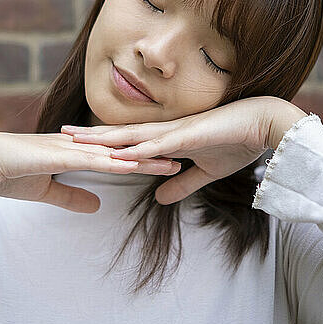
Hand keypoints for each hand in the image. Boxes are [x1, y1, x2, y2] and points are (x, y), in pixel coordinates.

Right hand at [0, 132, 181, 213]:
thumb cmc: (10, 173)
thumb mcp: (47, 190)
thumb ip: (72, 196)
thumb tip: (96, 204)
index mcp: (77, 152)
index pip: (118, 153)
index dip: (144, 156)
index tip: (168, 159)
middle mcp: (79, 146)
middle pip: (125, 149)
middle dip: (154, 153)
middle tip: (185, 155)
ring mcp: (71, 149)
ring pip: (116, 152)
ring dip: (144, 156)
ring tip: (173, 160)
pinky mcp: (59, 156)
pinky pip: (93, 160)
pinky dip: (115, 162)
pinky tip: (135, 164)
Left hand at [61, 96, 306, 204]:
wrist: (262, 126)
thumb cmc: (236, 144)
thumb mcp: (204, 172)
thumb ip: (181, 183)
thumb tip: (159, 197)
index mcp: (166, 137)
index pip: (127, 138)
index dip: (102, 140)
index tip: (78, 142)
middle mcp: (164, 131)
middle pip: (119, 132)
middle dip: (90, 135)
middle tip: (59, 133)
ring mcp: (173, 131)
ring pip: (130, 135)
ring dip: (103, 138)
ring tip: (76, 138)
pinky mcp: (187, 136)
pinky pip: (157, 144)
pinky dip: (136, 148)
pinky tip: (117, 152)